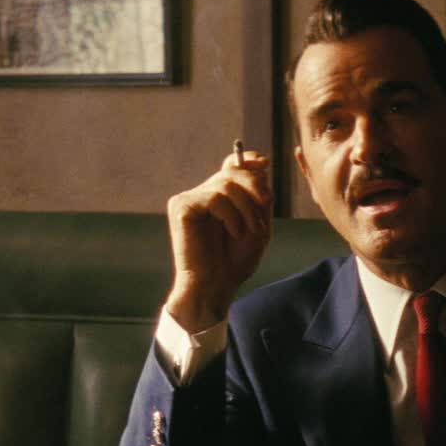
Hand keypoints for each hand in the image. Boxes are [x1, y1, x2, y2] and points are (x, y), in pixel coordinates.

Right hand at [163, 149, 272, 331]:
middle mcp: (201, 194)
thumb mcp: (258, 224)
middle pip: (233, 172)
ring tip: (248, 231)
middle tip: (264, 207)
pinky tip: (233, 233)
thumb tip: (260, 165)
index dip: (248, 159)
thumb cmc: (235, 261)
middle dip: (254, 188)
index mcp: (218, 197)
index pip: (232, 165)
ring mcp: (188, 199)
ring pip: (226, 184)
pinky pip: (215, 197)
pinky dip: (231, 215)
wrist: (215, 286)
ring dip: (246, 207)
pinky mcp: (180, 207)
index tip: (265, 164)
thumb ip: (260, 196)